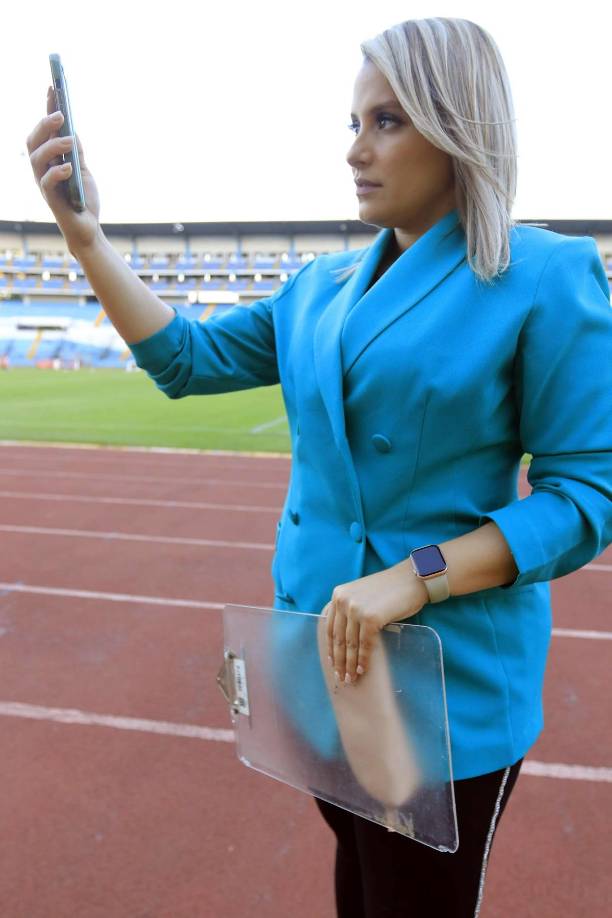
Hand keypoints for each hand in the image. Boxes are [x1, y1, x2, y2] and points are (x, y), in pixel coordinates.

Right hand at [26, 86, 100, 254]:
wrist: (87, 228)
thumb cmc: (83, 199)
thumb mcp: (83, 169)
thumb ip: (76, 151)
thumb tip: (72, 129)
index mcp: (49, 158)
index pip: (45, 129)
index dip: (46, 107)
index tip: (52, 86)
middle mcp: (41, 168)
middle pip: (33, 140)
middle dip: (45, 125)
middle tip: (61, 115)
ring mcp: (43, 182)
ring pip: (36, 158)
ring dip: (53, 146)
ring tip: (70, 141)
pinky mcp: (50, 198)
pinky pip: (46, 182)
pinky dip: (57, 172)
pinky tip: (69, 168)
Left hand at [322, 562, 428, 685]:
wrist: (412, 579)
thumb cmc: (390, 589)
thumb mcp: (361, 594)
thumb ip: (350, 609)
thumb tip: (344, 638)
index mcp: (338, 594)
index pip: (330, 627)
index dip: (331, 648)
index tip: (332, 663)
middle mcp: (343, 600)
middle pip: (338, 638)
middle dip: (339, 661)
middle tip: (341, 677)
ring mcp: (356, 609)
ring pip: (350, 644)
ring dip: (350, 664)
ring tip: (351, 679)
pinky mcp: (371, 618)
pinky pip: (365, 644)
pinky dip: (364, 660)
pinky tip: (363, 671)